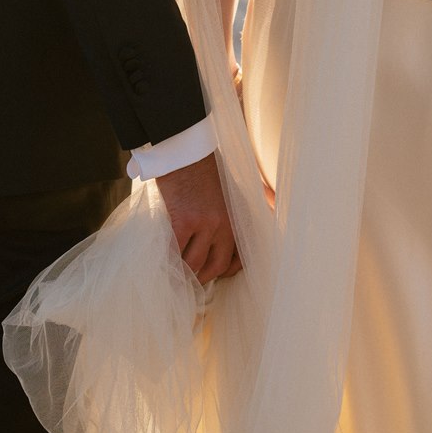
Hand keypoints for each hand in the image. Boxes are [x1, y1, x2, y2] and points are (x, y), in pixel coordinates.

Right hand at [155, 151, 241, 281]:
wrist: (184, 150)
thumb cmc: (204, 166)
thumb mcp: (231, 186)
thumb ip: (247, 200)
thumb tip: (270, 201)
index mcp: (236, 217)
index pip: (238, 256)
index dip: (226, 271)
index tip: (214, 275)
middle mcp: (225, 224)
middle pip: (217, 265)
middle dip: (203, 278)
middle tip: (190, 282)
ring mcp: (205, 223)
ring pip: (195, 263)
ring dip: (183, 274)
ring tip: (173, 277)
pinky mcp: (184, 220)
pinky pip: (176, 251)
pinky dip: (168, 261)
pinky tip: (161, 264)